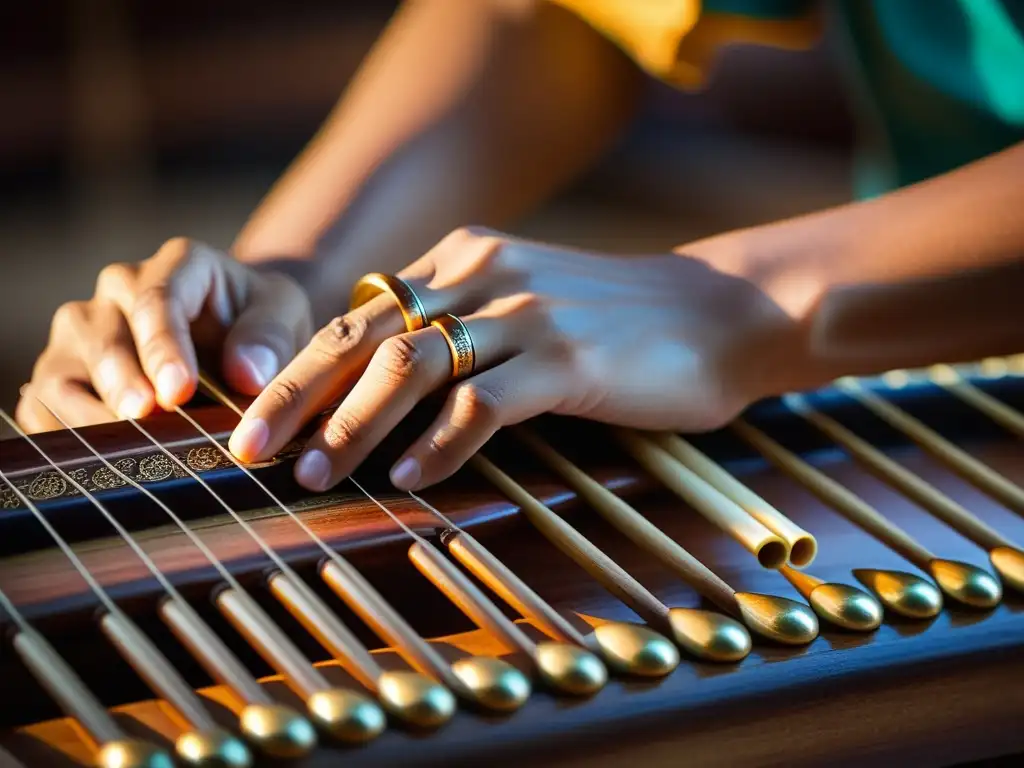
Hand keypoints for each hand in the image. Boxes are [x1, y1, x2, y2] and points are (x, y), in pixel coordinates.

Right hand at [16, 238, 312, 431]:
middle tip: (146, 418)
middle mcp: (120, 290)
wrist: (243, 332)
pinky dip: (64, 431)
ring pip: (63, 370)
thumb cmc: (262, 323)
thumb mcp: (284, 315)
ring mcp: (87, 330)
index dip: (162, 347)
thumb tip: (247, 374)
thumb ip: (270, 337)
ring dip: (88, 413)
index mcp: (177, 265)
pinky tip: (98, 456)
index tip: (178, 390)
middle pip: (100, 335)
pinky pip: (46, 403)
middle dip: (122, 381)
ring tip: (124, 447)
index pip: (157, 299)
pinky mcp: (69, 371)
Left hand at [229, 227, 794, 491]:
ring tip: (316, 475)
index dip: (300, 369)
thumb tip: (387, 383)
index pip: (359, 315)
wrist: (721, 312)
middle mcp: (484, 275)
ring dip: (354, 427)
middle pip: (364, 337)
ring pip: (412, 369)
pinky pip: (483, 405)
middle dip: (297, 397)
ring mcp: (526, 313)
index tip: (256, 418)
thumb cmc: (619, 324)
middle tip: (248, 450)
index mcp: (464, 260)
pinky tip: (411, 479)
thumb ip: (461, 325)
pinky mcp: (568, 359)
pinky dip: (440, 445)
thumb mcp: (527, 303)